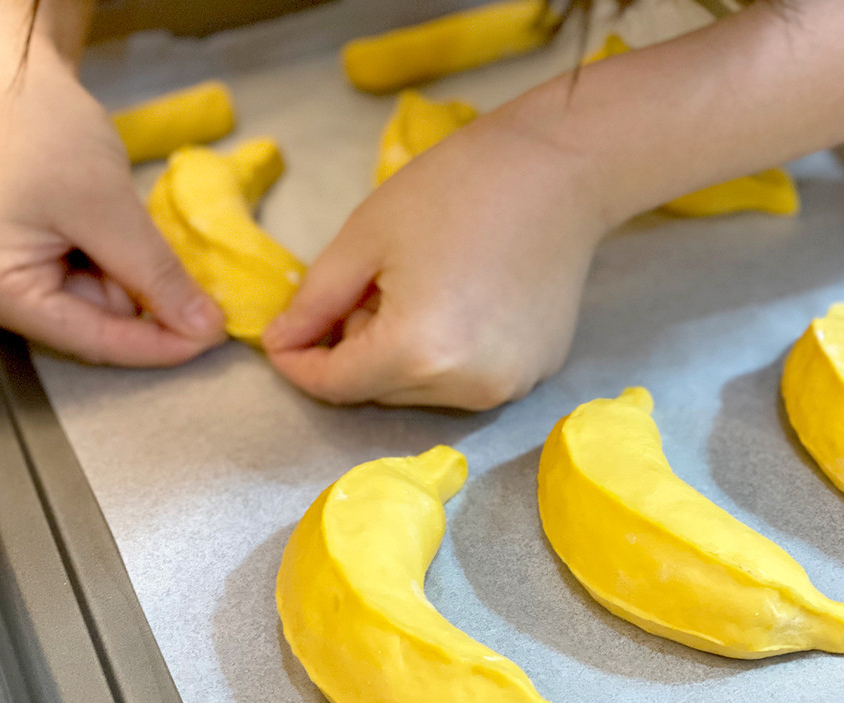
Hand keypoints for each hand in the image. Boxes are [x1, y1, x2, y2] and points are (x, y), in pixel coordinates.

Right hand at [0, 34, 224, 364]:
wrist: (12, 76)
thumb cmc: (40, 130)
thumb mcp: (106, 207)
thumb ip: (156, 275)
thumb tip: (203, 328)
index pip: (95, 342)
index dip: (161, 346)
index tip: (214, 337)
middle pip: (98, 323)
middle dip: (152, 304)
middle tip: (202, 283)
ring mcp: (14, 274)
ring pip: (101, 301)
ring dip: (139, 278)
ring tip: (144, 233)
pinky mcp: (31, 256)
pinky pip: (91, 276)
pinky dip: (124, 262)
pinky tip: (131, 233)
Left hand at [263, 106, 605, 409]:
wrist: (561, 171)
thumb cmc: (456, 188)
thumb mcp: (364, 237)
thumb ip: (314, 302)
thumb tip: (283, 343)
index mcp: (418, 353)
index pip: (335, 386)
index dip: (298, 363)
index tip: (282, 337)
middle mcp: (466, 388)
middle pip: (378, 391)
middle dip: (355, 351)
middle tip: (366, 288)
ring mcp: (507, 386)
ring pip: (420, 391)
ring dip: (400, 356)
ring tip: (419, 290)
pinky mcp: (534, 375)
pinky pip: (464, 379)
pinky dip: (444, 354)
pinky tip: (459, 300)